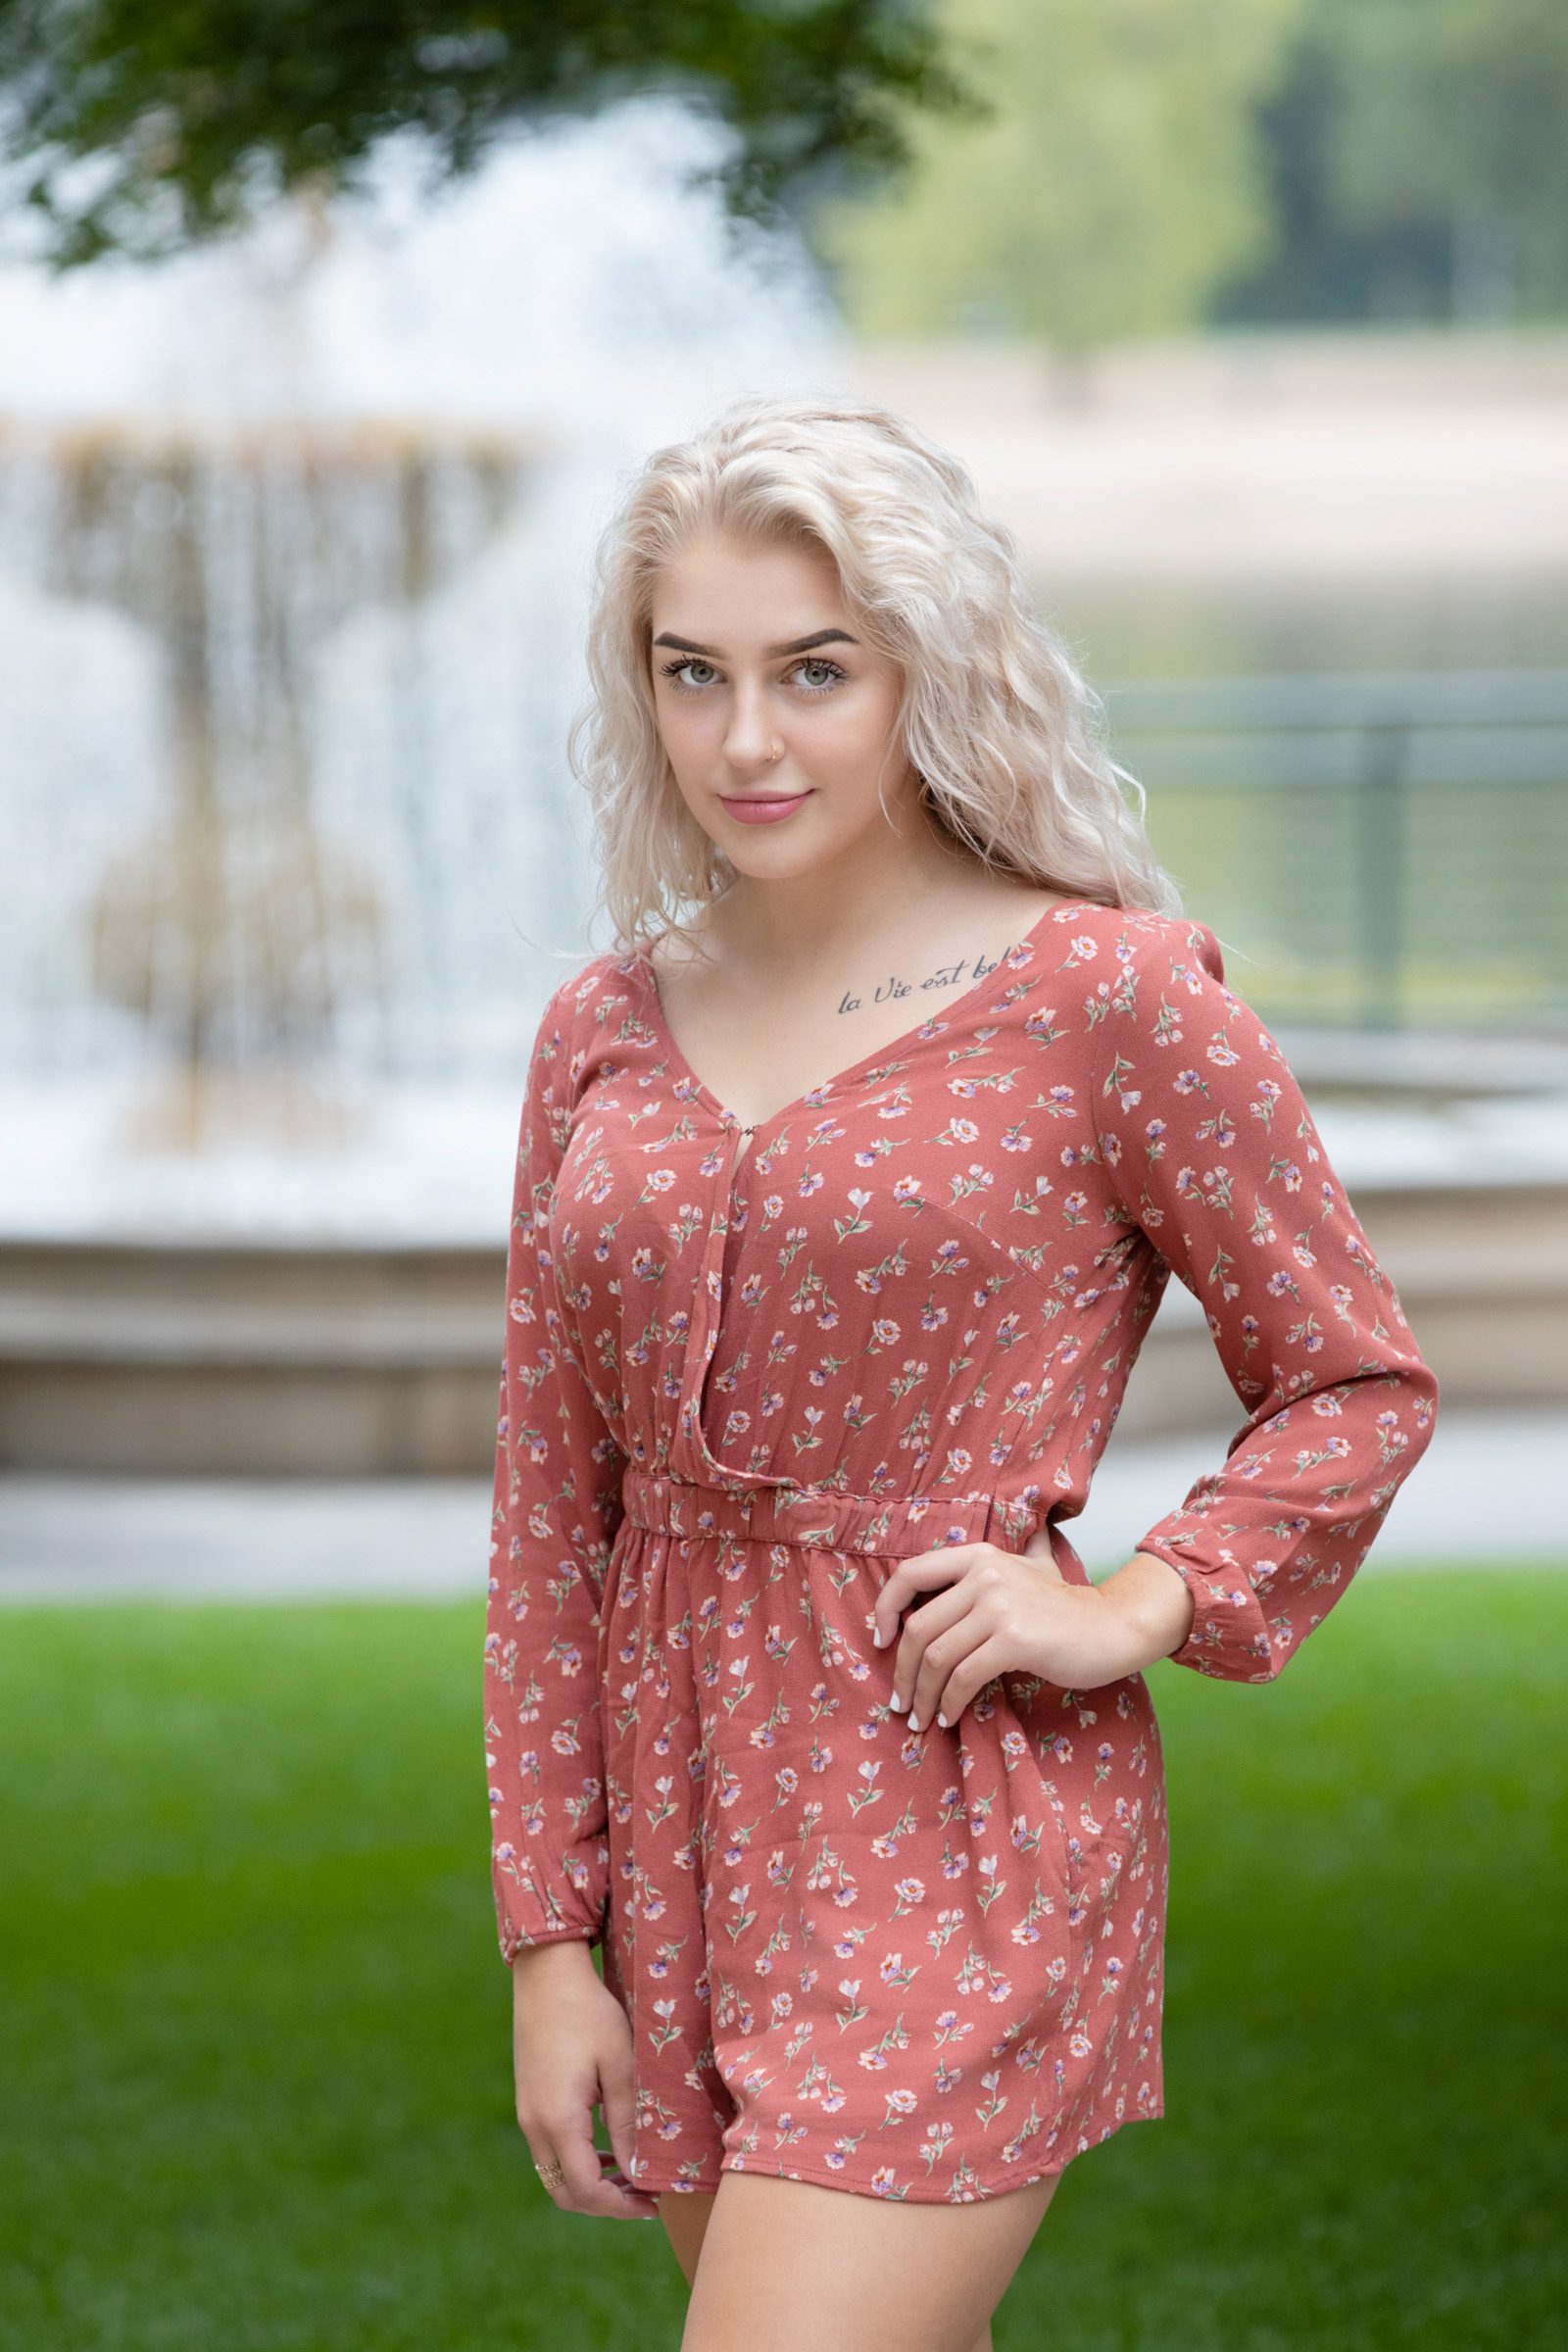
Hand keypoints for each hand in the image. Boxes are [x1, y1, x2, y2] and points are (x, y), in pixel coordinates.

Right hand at [511, 1939, 658, 2219]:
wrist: (547, 1975)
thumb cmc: (590, 2014)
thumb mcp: (619, 2066)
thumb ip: (626, 2123)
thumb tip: (636, 2173)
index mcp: (558, 2120)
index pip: (585, 2190)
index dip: (619, 2206)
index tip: (652, 2203)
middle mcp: (535, 2125)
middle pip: (564, 2193)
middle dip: (604, 2204)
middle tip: (643, 2196)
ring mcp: (527, 2115)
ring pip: (554, 2175)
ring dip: (590, 2184)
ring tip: (630, 2176)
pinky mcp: (528, 2103)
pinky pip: (549, 2152)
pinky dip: (576, 2162)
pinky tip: (606, 2149)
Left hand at [872, 1535, 1194, 1730]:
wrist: (1113, 1627)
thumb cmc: (1064, 1607)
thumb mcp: (1025, 1569)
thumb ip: (987, 1566)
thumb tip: (942, 1576)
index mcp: (979, 1556)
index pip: (910, 1575)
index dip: (885, 1610)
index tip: (881, 1643)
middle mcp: (985, 1575)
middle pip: (920, 1628)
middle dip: (903, 1672)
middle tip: (901, 1703)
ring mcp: (1000, 1606)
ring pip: (938, 1656)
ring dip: (923, 1695)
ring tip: (921, 1718)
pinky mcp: (1015, 1639)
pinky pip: (965, 1677)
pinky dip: (951, 1702)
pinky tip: (951, 1717)